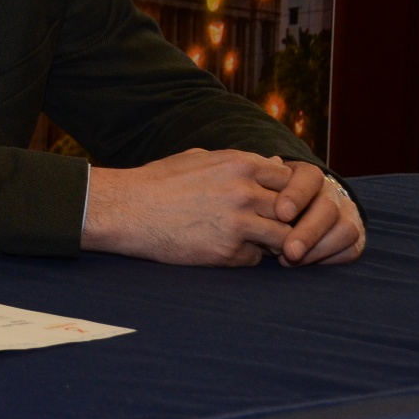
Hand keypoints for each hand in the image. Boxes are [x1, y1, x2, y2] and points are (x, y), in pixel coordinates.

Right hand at [83, 149, 293, 265]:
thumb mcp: (200, 159)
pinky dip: (246, 256)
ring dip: (274, 242)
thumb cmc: (158, 181)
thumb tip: (276, 162)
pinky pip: (255, 259)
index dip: (286, 191)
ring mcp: (238, 223)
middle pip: (292, 210)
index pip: (290, 178)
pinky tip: (226, 249)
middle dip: (285, 219)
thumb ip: (241, 163)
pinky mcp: (227, 252)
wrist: (126, 210)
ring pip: (284, 237)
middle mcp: (244, 191)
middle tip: (272, 225)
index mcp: (239, 163)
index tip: (274, 200)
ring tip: (255, 240)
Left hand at [270, 161, 364, 265]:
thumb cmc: (266, 200)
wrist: (286, 213)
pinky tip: (304, 262)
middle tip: (289, 251)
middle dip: (309, 232)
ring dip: (319, 249)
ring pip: (346, 230)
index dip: (297, 194)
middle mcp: (331, 191)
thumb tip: (265, 184)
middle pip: (329, 208)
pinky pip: (351, 249)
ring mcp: (346, 213)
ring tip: (291, 259)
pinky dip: (328, 258)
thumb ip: (261, 188)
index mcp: (307, 175)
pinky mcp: (355, 236)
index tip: (281, 214)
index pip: (310, 177)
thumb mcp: (260, 189)